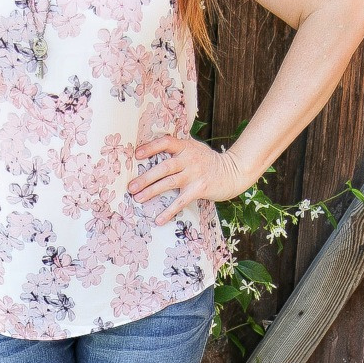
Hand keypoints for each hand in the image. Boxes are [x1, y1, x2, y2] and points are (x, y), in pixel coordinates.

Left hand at [127, 135, 251, 224]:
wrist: (233, 172)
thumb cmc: (208, 162)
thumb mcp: (194, 149)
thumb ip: (178, 150)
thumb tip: (153, 155)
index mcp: (186, 147)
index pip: (166, 142)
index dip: (151, 147)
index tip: (136, 155)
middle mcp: (189, 159)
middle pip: (163, 167)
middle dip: (145, 177)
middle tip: (131, 187)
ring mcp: (195, 174)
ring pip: (169, 183)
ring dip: (151, 192)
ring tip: (137, 198)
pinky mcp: (199, 189)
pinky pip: (181, 202)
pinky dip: (169, 212)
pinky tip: (158, 220)